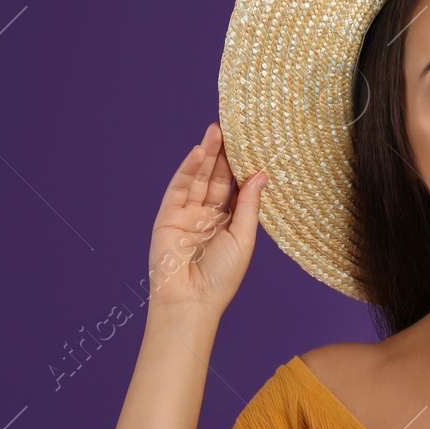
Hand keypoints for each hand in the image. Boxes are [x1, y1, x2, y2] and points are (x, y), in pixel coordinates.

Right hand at [145, 121, 266, 314]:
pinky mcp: (167, 216)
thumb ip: (249, 205)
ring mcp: (186, 215)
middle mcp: (206, 216)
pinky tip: (199, 152)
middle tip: (232, 127)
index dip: (241, 167)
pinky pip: (180, 188)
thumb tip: (261, 175)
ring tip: (217, 131)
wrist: (191, 301)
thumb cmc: (222, 277)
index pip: (235, 188)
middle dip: (224, 154)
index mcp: (227, 223)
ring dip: (207, 155)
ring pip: (199, 179)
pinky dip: (189, 170)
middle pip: (216, 179)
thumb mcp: (243, 238)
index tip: (251, 143)